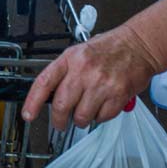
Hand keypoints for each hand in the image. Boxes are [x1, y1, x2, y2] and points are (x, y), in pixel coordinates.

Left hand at [21, 24, 159, 129]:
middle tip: (61, 123)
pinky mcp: (117, 95)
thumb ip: (65, 71)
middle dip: (59, 120)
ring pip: (81, 117)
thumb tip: (49, 95)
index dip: (33, 101)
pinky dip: (101, 117)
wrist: (138, 45)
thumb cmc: (109, 48)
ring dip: (82, 120)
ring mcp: (101, 84)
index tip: (28, 115)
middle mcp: (84, 70)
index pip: (45, 81)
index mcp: (71, 58)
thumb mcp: (80, 52)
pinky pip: (102, 118)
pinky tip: (103, 105)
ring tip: (87, 109)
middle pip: (61, 105)